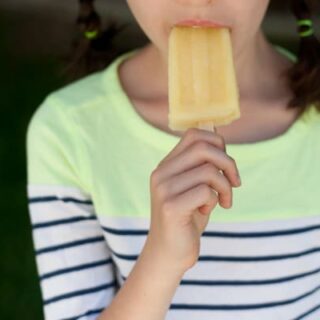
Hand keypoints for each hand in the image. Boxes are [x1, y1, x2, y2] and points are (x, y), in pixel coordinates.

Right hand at [147, 128, 241, 271]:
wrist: (169, 252)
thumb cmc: (187, 217)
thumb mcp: (196, 186)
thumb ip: (202, 162)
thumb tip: (215, 128)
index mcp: (167, 165)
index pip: (194, 135)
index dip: (217, 143)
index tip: (225, 164)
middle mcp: (161, 173)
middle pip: (203, 148)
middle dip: (229, 163)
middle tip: (235, 182)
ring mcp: (163, 189)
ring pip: (209, 171)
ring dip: (225, 187)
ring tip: (223, 201)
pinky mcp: (170, 207)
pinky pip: (206, 192)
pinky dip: (215, 201)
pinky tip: (207, 211)